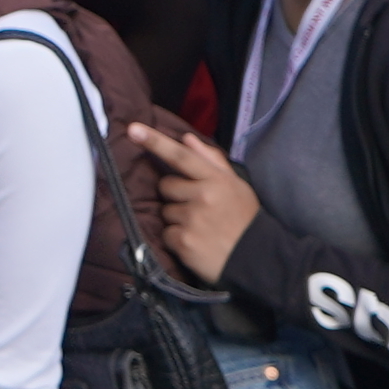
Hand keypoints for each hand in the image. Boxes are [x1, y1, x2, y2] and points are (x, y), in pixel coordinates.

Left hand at [126, 119, 257, 287]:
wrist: (255, 258)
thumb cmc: (243, 218)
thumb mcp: (235, 185)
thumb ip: (211, 160)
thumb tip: (186, 138)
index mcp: (216, 179)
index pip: (181, 156)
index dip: (155, 142)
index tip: (133, 130)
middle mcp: (203, 196)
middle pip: (165, 185)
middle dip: (175, 195)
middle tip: (197, 208)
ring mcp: (192, 219)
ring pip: (164, 211)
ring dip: (176, 219)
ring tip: (200, 227)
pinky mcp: (184, 241)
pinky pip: (166, 233)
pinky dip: (176, 239)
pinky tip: (196, 242)